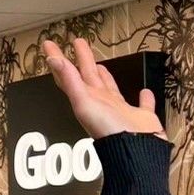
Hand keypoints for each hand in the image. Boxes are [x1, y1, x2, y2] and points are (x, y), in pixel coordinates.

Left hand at [43, 37, 167, 140]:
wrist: (135, 152)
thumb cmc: (108, 130)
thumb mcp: (84, 102)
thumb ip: (70, 80)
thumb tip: (53, 60)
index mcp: (86, 99)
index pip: (67, 75)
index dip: (58, 60)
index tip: (49, 44)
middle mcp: (101, 103)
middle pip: (89, 76)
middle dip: (82, 59)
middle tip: (78, 42)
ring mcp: (121, 111)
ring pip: (111, 89)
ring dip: (105, 77)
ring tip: (100, 65)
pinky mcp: (141, 117)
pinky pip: (143, 105)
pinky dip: (144, 98)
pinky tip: (144, 92)